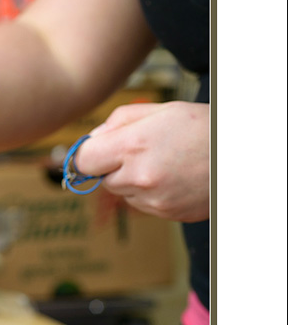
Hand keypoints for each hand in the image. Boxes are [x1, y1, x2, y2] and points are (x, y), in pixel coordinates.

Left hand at [74, 101, 209, 222]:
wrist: (241, 157)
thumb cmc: (201, 127)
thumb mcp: (159, 110)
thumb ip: (117, 122)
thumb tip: (92, 139)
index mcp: (133, 146)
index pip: (83, 161)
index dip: (85, 155)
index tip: (91, 153)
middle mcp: (139, 177)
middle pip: (102, 178)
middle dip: (114, 165)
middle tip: (143, 150)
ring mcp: (153, 200)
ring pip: (122, 192)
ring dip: (132, 179)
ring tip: (164, 162)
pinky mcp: (166, 214)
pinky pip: (142, 204)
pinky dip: (150, 193)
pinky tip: (173, 177)